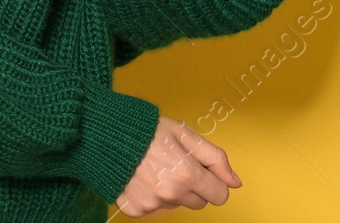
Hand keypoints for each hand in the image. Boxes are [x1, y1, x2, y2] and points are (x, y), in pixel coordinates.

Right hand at [114, 115, 240, 216]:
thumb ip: (215, 158)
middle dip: (193, 185)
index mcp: (187, 174)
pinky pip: (153, 209)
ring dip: (171, 190)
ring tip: (155, 167)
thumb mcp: (185, 134)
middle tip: (175, 163)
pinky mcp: (135, 209)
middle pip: (199, 202)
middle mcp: (171, 193)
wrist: (104, 133)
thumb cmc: (145, 129)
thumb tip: (235, 182)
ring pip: (176, 204)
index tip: (200, 168)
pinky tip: (141, 177)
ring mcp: (152, 204)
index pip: (220, 195)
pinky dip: (150, 196)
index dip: (213, 180)